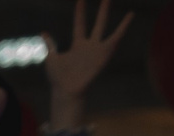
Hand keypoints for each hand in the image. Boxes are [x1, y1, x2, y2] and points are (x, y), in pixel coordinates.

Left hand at [45, 0, 128, 129]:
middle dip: (102, 11)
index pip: (80, 23)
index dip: (80, 12)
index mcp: (77, 45)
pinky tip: (129, 15)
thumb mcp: (51, 57)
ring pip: (105, 27)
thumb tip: (43, 32)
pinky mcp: (105, 53)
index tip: (81, 0)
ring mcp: (98, 48)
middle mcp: (89, 45)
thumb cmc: (58, 78)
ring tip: (110, 0)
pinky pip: (116, 37)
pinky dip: (123, 27)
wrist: (66, 90)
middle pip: (97, 23)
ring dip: (108, 15)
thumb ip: (50, 44)